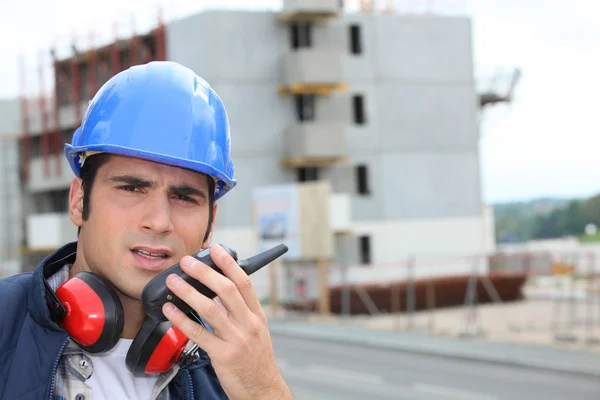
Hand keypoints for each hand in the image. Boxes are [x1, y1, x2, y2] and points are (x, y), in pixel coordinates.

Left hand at [162, 244, 291, 399]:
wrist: (262, 390)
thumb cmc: (257, 360)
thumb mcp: (258, 331)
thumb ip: (243, 311)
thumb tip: (222, 291)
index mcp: (257, 315)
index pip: (243, 283)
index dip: (229, 264)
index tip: (216, 249)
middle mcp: (248, 324)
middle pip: (226, 290)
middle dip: (205, 272)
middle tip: (187, 262)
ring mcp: (236, 339)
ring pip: (210, 309)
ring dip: (188, 292)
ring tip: (173, 282)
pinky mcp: (222, 355)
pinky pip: (198, 333)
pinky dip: (181, 319)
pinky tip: (170, 310)